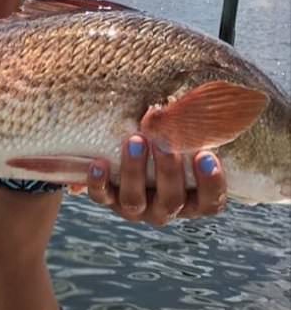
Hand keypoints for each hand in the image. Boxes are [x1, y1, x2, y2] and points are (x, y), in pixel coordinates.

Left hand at [84, 135, 226, 226]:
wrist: (127, 152)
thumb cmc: (168, 142)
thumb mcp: (185, 137)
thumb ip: (195, 128)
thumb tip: (201, 99)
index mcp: (192, 200)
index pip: (211, 202)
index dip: (211, 184)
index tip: (206, 156)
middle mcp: (164, 209)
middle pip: (171, 201)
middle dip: (168, 171)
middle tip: (165, 144)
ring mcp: (135, 208)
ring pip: (134, 200)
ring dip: (134, 171)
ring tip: (135, 141)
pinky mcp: (108, 200)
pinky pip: (101, 196)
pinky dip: (98, 181)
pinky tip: (99, 162)